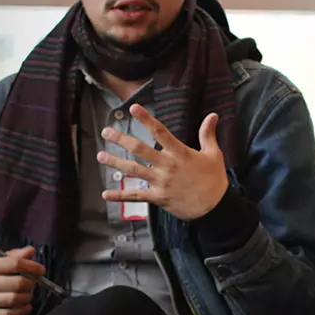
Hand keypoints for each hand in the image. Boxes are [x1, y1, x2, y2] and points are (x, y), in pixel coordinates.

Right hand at [0, 246, 42, 314]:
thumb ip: (13, 257)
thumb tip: (31, 250)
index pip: (14, 263)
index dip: (32, 266)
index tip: (41, 270)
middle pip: (17, 283)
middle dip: (30, 284)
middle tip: (33, 284)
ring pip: (14, 299)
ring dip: (27, 297)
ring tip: (28, 295)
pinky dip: (22, 312)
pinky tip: (26, 307)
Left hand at [98, 104, 228, 220]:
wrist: (214, 207)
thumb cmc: (214, 179)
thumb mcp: (213, 154)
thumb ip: (208, 134)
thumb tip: (213, 115)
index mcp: (180, 153)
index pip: (160, 131)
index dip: (146, 119)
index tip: (133, 108)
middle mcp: (167, 165)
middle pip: (140, 149)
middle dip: (121, 139)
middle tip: (106, 132)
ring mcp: (160, 182)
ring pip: (133, 170)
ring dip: (115, 163)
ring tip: (100, 156)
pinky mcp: (157, 197)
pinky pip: (136, 196)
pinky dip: (120, 196)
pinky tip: (105, 194)